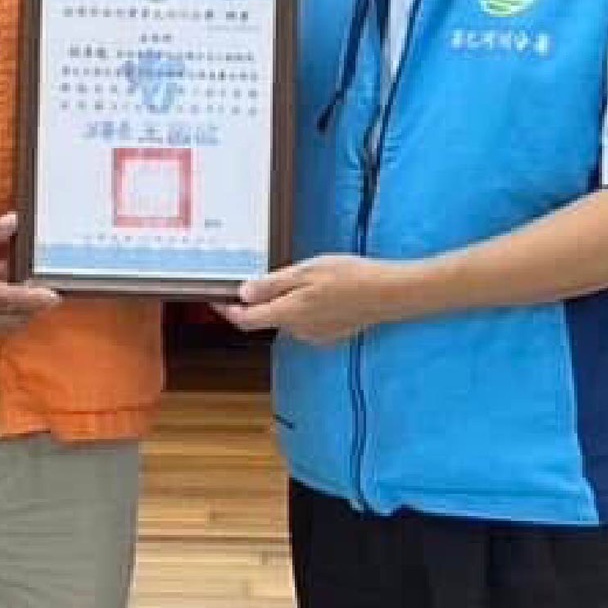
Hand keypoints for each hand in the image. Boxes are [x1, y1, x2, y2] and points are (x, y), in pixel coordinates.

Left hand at [215, 253, 413, 344]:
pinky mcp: (330, 335)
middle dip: (264, 300)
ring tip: (309, 278)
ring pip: (288, 319)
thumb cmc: (350, 277)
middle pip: (267, 318)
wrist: (390, 294)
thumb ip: (272, 285)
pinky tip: (326, 292)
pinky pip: (307, 322)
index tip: (217, 299)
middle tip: (274, 275)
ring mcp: (315, 335)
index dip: (227, 310)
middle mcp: (298, 331)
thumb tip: (243, 294)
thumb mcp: (306, 272)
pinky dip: (307, 308)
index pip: (245, 319)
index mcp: (288, 314)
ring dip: (288, 302)